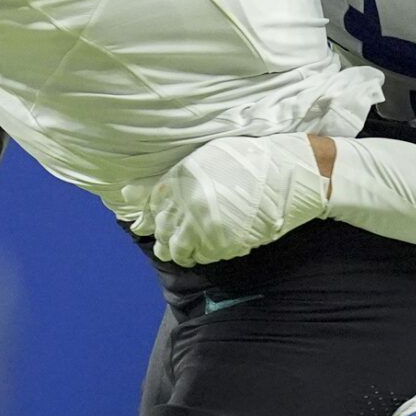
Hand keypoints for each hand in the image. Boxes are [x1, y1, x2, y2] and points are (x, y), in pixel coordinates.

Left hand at [144, 134, 329, 265]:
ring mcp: (204, 227)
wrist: (285, 173)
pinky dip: (204, 255)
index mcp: (180, 181)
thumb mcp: (204, 158)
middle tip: (170, 240)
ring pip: (179, 250)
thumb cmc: (246, 160)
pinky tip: (210, 247)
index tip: (155, 222)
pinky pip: (204, 257)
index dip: (153, 216)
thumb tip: (130, 192)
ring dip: (181, 251)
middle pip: (163, 231)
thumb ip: (171, 178)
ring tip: (189, 248)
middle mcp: (187, 205)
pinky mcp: (223, 244)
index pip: (153, 206)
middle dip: (164, 237)